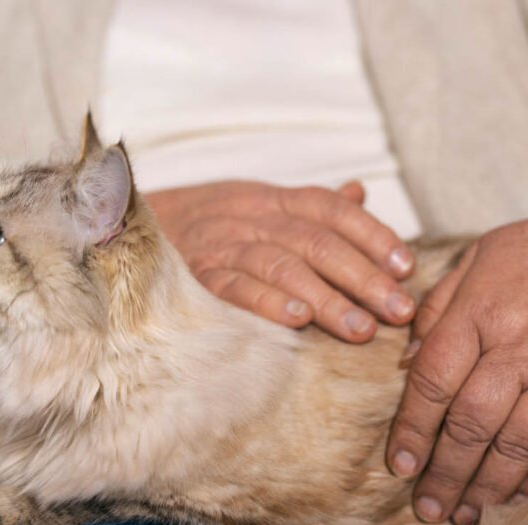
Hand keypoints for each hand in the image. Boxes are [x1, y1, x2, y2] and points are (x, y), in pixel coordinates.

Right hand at [146, 181, 415, 341]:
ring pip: (281, 265)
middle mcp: (247, 216)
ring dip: (326, 298)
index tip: (406, 266)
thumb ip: (307, 205)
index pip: (329, 209)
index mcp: (268, 198)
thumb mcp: (254, 203)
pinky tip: (297, 321)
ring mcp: (218, 245)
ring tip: (361, 330)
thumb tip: (359, 192)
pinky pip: (232, 287)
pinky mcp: (192, 277)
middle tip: (399, 310)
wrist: (121, 228)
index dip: (372, 234)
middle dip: (362, 277)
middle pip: (315, 241)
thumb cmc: (203, 224)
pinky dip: (265, 301)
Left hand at [386, 195, 527, 524]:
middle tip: (425, 507)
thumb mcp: (475, 261)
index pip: (433, 381)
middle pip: (473, 423)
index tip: (398, 466)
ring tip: (461, 512)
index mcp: (480, 311)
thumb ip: (435, 312)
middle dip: (444, 473)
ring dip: (486, 487)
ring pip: (519, 444)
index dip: (412, 429)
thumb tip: (404, 366)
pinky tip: (512, 496)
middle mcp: (523, 346)